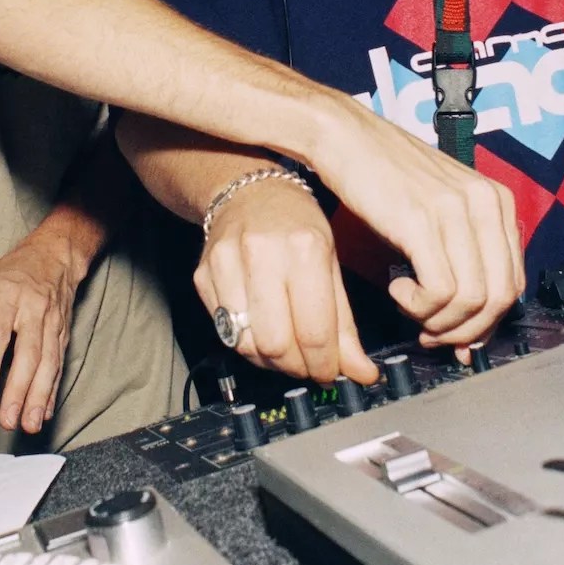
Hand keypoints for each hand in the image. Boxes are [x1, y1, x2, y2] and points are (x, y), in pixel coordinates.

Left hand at [0, 221, 90, 432]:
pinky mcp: (64, 335)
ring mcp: (52, 325)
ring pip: (48, 364)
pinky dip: (53, 391)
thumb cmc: (12, 273)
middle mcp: (33, 312)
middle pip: (28, 354)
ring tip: (30, 424)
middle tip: (8, 420)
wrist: (56, 256)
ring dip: (39, 397)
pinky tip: (45, 412)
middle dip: (19, 390)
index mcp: (8, 297)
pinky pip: (59, 366)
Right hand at [194, 178, 379, 384]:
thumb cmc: (296, 224)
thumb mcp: (332, 262)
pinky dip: (248, 344)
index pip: (314, 330)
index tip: (333, 373)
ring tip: (288, 351)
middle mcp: (262, 254)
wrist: (249, 192)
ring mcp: (226, 264)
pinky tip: (264, 332)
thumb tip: (361, 371)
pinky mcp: (203, 276)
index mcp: (304, 247)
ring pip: (246, 345)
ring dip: (272, 361)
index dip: (326, 365)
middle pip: (277, 344)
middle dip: (297, 367)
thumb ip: (345, 323)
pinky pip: (225, 332)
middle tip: (310, 366)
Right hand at [304, 96, 523, 354]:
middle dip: (465, 330)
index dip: (486, 322)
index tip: (458, 337)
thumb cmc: (386, 174)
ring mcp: (456, 209)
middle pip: (499, 297)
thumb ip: (463, 255)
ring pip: (472, 299)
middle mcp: (485, 202)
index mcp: (497, 200)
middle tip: (432, 334)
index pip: (514, 283)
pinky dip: (419, 306)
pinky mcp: (421, 220)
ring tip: (410, 310)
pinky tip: (397, 290)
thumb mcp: (441, 207)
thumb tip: (470, 323)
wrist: (345, 137)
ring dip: (438, 321)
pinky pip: (440, 290)